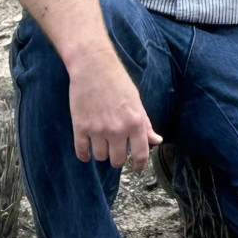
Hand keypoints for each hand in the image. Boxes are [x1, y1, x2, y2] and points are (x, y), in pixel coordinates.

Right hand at [66, 50, 160, 169]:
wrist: (93, 67)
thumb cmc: (118, 82)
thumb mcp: (137, 102)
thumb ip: (145, 124)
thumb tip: (157, 140)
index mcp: (135, 122)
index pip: (140, 154)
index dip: (139, 166)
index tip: (136, 170)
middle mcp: (117, 129)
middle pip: (117, 161)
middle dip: (117, 160)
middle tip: (116, 153)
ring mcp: (97, 130)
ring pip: (100, 157)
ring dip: (102, 154)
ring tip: (102, 144)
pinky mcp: (80, 128)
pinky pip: (82, 152)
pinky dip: (84, 155)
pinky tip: (87, 152)